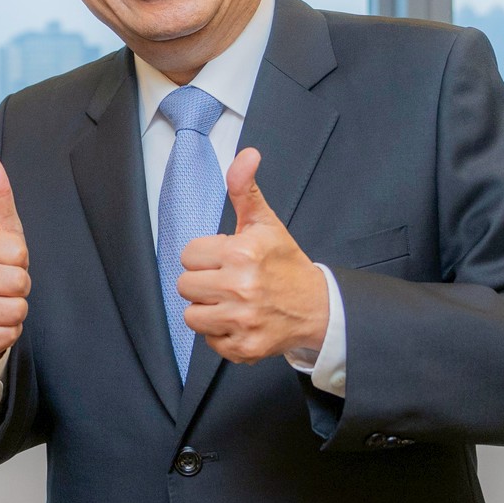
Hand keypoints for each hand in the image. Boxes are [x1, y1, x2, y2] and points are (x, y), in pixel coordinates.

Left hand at [178, 147, 327, 364]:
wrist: (318, 307)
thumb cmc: (285, 263)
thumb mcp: (265, 223)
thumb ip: (245, 188)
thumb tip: (246, 155)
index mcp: (242, 253)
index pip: (189, 255)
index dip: (206, 256)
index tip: (227, 259)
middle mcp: (241, 287)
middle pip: (185, 285)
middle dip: (204, 282)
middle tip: (229, 281)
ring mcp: (242, 320)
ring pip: (192, 315)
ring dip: (208, 309)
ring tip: (232, 301)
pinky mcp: (244, 347)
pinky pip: (208, 341)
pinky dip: (221, 334)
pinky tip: (241, 321)